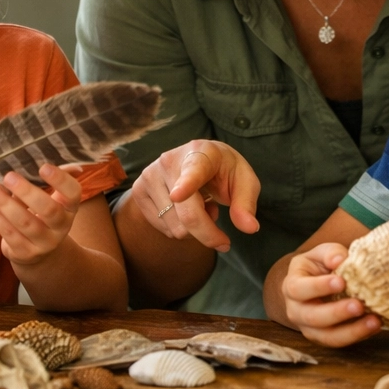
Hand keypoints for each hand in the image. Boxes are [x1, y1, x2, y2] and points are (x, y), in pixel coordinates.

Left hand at [0, 164, 83, 265]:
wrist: (40, 253)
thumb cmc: (43, 215)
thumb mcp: (53, 199)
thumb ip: (54, 180)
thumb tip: (70, 165)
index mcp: (70, 208)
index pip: (73, 193)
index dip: (61, 180)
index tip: (43, 167)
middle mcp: (61, 227)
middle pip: (49, 210)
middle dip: (27, 192)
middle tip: (8, 176)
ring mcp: (44, 243)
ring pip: (25, 223)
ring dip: (5, 204)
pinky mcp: (25, 253)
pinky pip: (9, 234)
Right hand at [130, 140, 258, 251]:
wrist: (196, 157)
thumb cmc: (222, 170)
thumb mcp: (244, 181)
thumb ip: (247, 203)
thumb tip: (249, 228)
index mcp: (201, 153)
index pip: (194, 171)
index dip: (186, 185)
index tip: (178, 194)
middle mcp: (169, 161)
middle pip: (187, 215)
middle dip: (209, 234)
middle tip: (222, 235)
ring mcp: (150, 175)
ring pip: (175, 228)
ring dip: (194, 229)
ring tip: (199, 206)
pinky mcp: (138, 191)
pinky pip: (163, 229)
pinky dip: (179, 228)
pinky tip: (183, 209)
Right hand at [281, 243, 379, 346]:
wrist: (315, 285)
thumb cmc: (319, 266)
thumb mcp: (321, 254)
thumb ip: (330, 253)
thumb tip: (339, 260)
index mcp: (292, 286)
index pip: (299, 288)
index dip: (319, 287)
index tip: (341, 282)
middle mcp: (296, 310)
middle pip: (313, 317)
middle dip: (337, 313)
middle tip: (358, 306)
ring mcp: (309, 328)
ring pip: (327, 336)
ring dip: (352, 331)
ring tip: (374, 322)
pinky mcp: (324, 338)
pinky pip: (340, 342)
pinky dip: (359, 335)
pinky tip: (375, 325)